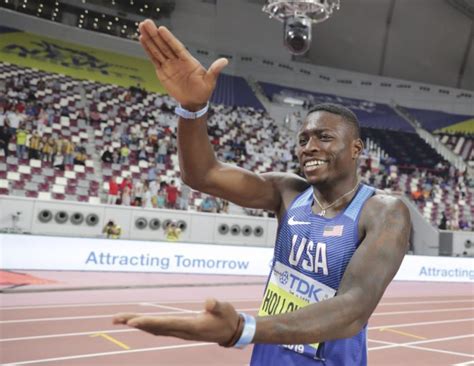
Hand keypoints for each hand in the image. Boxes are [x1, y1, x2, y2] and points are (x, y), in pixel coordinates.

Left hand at [113, 298, 239, 345]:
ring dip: (137, 324)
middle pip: (154, 327)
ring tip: (120, 320)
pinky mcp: (180, 329)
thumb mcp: (225, 309)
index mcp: (191, 326)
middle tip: (116, 319)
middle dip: (135, 322)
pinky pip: (159, 328)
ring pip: (154, 329)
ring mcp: (180, 332)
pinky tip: (138, 322)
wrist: (231, 332)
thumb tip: (208, 302)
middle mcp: (182, 331)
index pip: (166, 324)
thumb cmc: (227, 318)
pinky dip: (146, 325)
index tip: (132, 322)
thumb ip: (216, 306)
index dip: (149, 322)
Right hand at [139, 20, 227, 109]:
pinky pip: (154, 60)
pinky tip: (142, 40)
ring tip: (141, 27)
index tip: (161, 29)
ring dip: (149, 39)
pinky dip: (148, 50)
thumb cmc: (204, 91)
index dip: (169, 39)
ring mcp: (169, 65)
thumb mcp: (210, 81)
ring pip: (157, 50)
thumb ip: (214, 70)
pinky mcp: (163, 72)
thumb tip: (225, 61)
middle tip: (146, 22)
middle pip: (164, 45)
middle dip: (155, 34)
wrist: (194, 102)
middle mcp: (177, 60)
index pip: (176, 47)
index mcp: (188, 60)